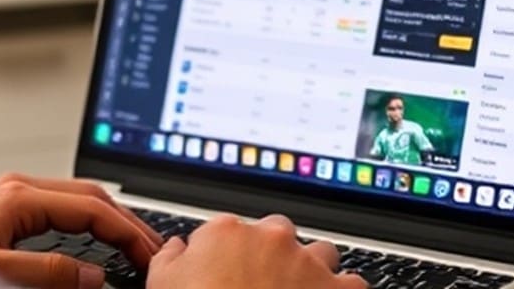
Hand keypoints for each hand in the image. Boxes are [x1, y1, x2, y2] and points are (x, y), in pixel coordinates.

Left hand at [0, 173, 163, 288]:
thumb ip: (46, 272)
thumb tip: (92, 275)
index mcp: (19, 196)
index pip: (91, 207)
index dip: (126, 232)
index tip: (148, 256)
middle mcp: (17, 187)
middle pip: (90, 195)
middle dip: (126, 222)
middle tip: (152, 251)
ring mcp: (10, 193)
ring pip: (76, 197)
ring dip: (108, 219)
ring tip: (132, 244)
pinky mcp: (4, 205)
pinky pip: (58, 205)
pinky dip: (86, 219)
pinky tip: (94, 237)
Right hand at [147, 215, 367, 288]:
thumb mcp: (161, 286)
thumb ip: (169, 259)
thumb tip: (175, 249)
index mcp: (225, 233)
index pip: (226, 230)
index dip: (225, 254)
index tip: (223, 274)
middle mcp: (270, 239)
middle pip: (277, 233)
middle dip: (273, 254)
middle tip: (262, 285)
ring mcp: (308, 263)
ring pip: (320, 253)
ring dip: (312, 269)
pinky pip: (351, 283)